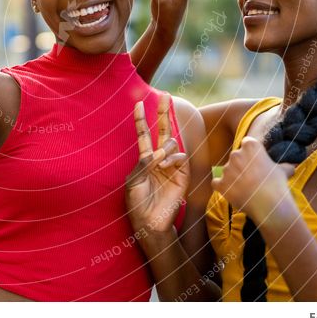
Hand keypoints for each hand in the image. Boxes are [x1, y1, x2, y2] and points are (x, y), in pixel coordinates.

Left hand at [125, 94, 188, 234]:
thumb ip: (144, 164)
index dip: (141, 119)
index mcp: (145, 159)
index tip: (138, 103)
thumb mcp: (134, 182)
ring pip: (171, 144)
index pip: (143, 134)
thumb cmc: (137, 204)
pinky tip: (165, 165)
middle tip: (165, 95)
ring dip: (164, 148)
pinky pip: (180, 157)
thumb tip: (158, 152)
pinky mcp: (183, 175)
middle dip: (163, 113)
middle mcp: (159, 159)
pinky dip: (172, 158)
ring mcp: (172, 166)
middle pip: (163, 130)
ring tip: (159, 161)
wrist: (150, 222)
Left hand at [210, 137, 295, 226]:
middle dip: (241, 166)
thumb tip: (292, 167)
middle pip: (236, 157)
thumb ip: (284, 166)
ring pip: (227, 171)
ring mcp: (226, 169)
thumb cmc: (277, 185)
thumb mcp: (284, 171)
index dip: (251, 153)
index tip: (256, 162)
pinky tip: (233, 193)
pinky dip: (223, 187)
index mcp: (250, 146)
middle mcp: (236, 154)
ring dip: (233, 177)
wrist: (268, 203)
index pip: (247, 144)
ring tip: (246, 189)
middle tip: (252, 178)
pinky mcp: (220, 183)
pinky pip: (217, 183)